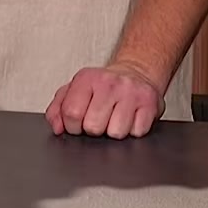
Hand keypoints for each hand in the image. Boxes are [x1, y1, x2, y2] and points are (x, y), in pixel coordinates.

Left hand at [46, 62, 164, 138]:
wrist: (136, 73)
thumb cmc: (104, 86)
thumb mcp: (75, 89)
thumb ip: (58, 108)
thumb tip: (57, 128)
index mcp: (86, 79)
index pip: (71, 113)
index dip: (73, 126)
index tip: (78, 123)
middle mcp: (109, 83)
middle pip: (93, 127)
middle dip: (94, 130)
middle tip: (100, 118)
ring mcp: (131, 93)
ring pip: (116, 133)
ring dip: (114, 131)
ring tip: (115, 117)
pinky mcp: (150, 104)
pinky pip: (136, 133)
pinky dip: (133, 131)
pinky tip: (130, 118)